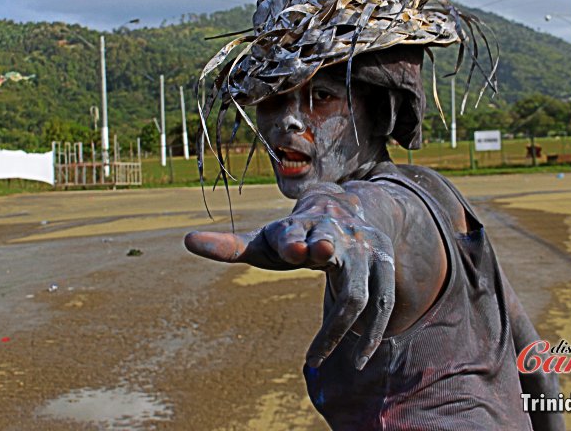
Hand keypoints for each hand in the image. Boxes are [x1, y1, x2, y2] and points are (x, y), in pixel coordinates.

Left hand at [185, 208, 395, 370]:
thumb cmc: (295, 237)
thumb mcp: (265, 242)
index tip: (293, 250)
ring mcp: (364, 251)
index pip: (296, 232)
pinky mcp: (384, 267)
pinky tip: (357, 358)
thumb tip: (186, 240)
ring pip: (357, 292)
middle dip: (325, 260)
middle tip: (319, 262)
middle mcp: (336, 234)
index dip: (295, 240)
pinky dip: (370, 333)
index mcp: (301, 226)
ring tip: (314, 358)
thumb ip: (229, 246)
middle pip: (331, 249)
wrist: (347, 212)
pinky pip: (382, 304)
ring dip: (340, 327)